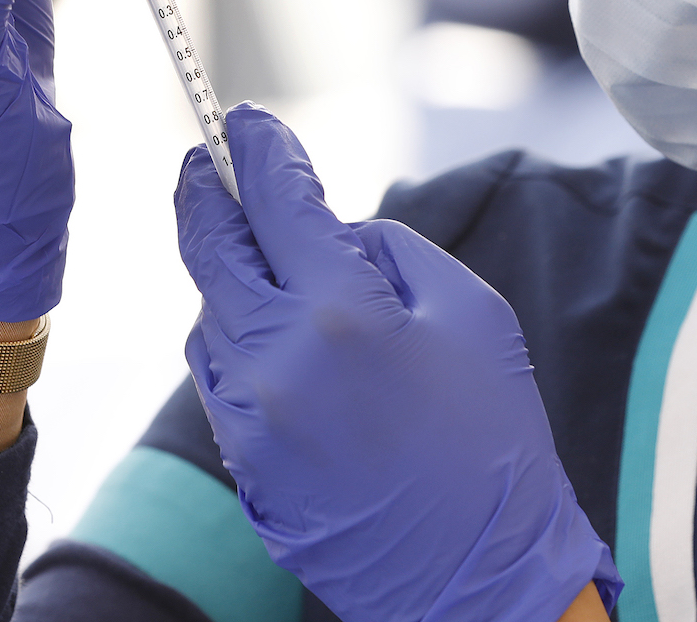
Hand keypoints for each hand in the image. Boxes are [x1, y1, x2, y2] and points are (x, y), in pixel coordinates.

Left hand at [176, 104, 619, 621]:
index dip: (258, 148)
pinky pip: (220, 373)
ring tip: (272, 266)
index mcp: (340, 311)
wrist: (477, 575)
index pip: (274, 200)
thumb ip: (389, 250)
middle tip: (208, 160)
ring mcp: (247, 415)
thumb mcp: (470, 313)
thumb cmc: (491, 439)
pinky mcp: (241, 458)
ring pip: (209, 312)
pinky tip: (280, 340)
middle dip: (205, 193)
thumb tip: (330, 233)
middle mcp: (274, 359)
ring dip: (230, 276)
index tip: (247, 120)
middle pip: (209, 247)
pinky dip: (238, 339)